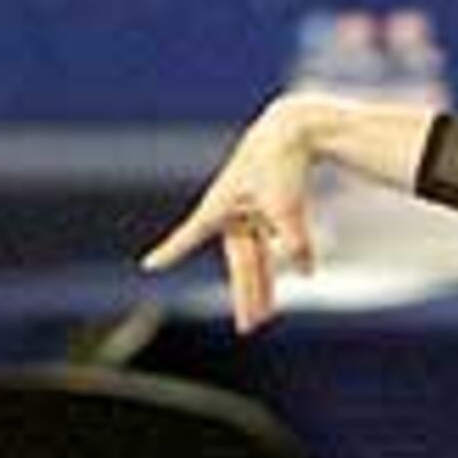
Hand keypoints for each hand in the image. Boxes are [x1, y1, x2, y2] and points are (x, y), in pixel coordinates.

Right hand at [140, 96, 319, 333]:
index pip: (190, 234)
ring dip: (266, 285)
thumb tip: (307, 273)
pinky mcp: (272, 209)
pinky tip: (308, 272)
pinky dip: (294, 255)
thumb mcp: (288, 206)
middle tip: (248, 327)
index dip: (171, 251)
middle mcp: (233, 214)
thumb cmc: (281, 164)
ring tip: (265, 315)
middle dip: (246, 296)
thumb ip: (296, 241)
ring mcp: (252, 213)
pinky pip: (279, 241)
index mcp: (221, 207)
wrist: (293, 129)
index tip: (150, 265)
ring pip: (258, 257)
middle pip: (240, 262)